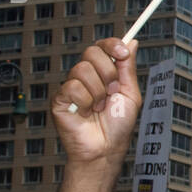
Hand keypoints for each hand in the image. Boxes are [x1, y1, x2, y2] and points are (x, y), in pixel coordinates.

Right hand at [52, 38, 140, 167]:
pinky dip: (85, 102)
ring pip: (82, 69)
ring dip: (98, 92)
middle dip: (108, 73)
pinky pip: (73, 87)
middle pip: (91, 52)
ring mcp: (71, 86)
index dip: (112, 45)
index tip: (122, 52)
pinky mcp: (59, 98)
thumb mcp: (130, 93)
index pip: (102, 46)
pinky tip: (85, 113)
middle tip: (112, 91)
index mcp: (102, 72)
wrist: (106, 149)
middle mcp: (86, 76)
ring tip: (99, 108)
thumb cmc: (118, 126)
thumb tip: (131, 42)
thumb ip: (127, 67)